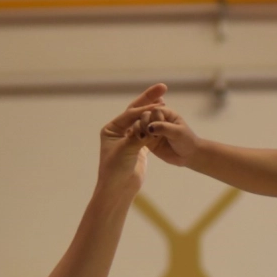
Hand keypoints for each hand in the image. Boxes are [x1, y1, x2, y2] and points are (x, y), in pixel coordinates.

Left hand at [98, 84, 170, 199]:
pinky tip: (165, 114)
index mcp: (111, 129)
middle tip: (162, 87)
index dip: (144, 108)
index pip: (129, 114)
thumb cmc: (116, 171)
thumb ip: (136, 137)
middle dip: (148, 99)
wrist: (119, 189)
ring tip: (166, 97)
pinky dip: (157, 124)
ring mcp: (129, 137)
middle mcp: (119, 131)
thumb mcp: (125, 151)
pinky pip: (149, 131)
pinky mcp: (138, 145)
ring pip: (144, 120)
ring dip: (154, 109)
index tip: (159, 103)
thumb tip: (145, 127)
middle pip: (136, 112)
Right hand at [137, 108, 200, 166]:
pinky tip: (139, 140)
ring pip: (139, 124)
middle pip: (145, 115)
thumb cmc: (186, 141)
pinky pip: (138, 135)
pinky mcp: (148, 140)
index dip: (155, 117)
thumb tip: (149, 127)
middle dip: (145, 123)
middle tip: (151, 133)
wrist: (187, 156)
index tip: (162, 127)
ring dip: (139, 129)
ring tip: (144, 138)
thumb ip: (164, 127)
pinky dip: (136, 136)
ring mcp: (152, 130)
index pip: (155, 110)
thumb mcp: (177, 132)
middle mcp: (158, 120)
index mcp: (167, 114)